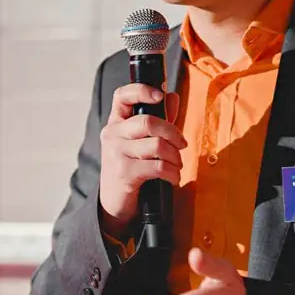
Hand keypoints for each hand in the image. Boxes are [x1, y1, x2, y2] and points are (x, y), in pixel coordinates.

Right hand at [98, 83, 184, 238]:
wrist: (115, 204)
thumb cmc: (131, 169)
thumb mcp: (142, 142)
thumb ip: (158, 119)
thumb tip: (172, 96)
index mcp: (115, 123)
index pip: (122, 96)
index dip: (141, 90)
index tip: (159, 96)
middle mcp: (112, 135)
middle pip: (148, 122)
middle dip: (173, 133)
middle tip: (182, 145)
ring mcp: (116, 154)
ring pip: (156, 145)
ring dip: (175, 157)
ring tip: (177, 165)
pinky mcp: (124, 173)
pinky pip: (158, 167)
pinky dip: (172, 173)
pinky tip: (173, 178)